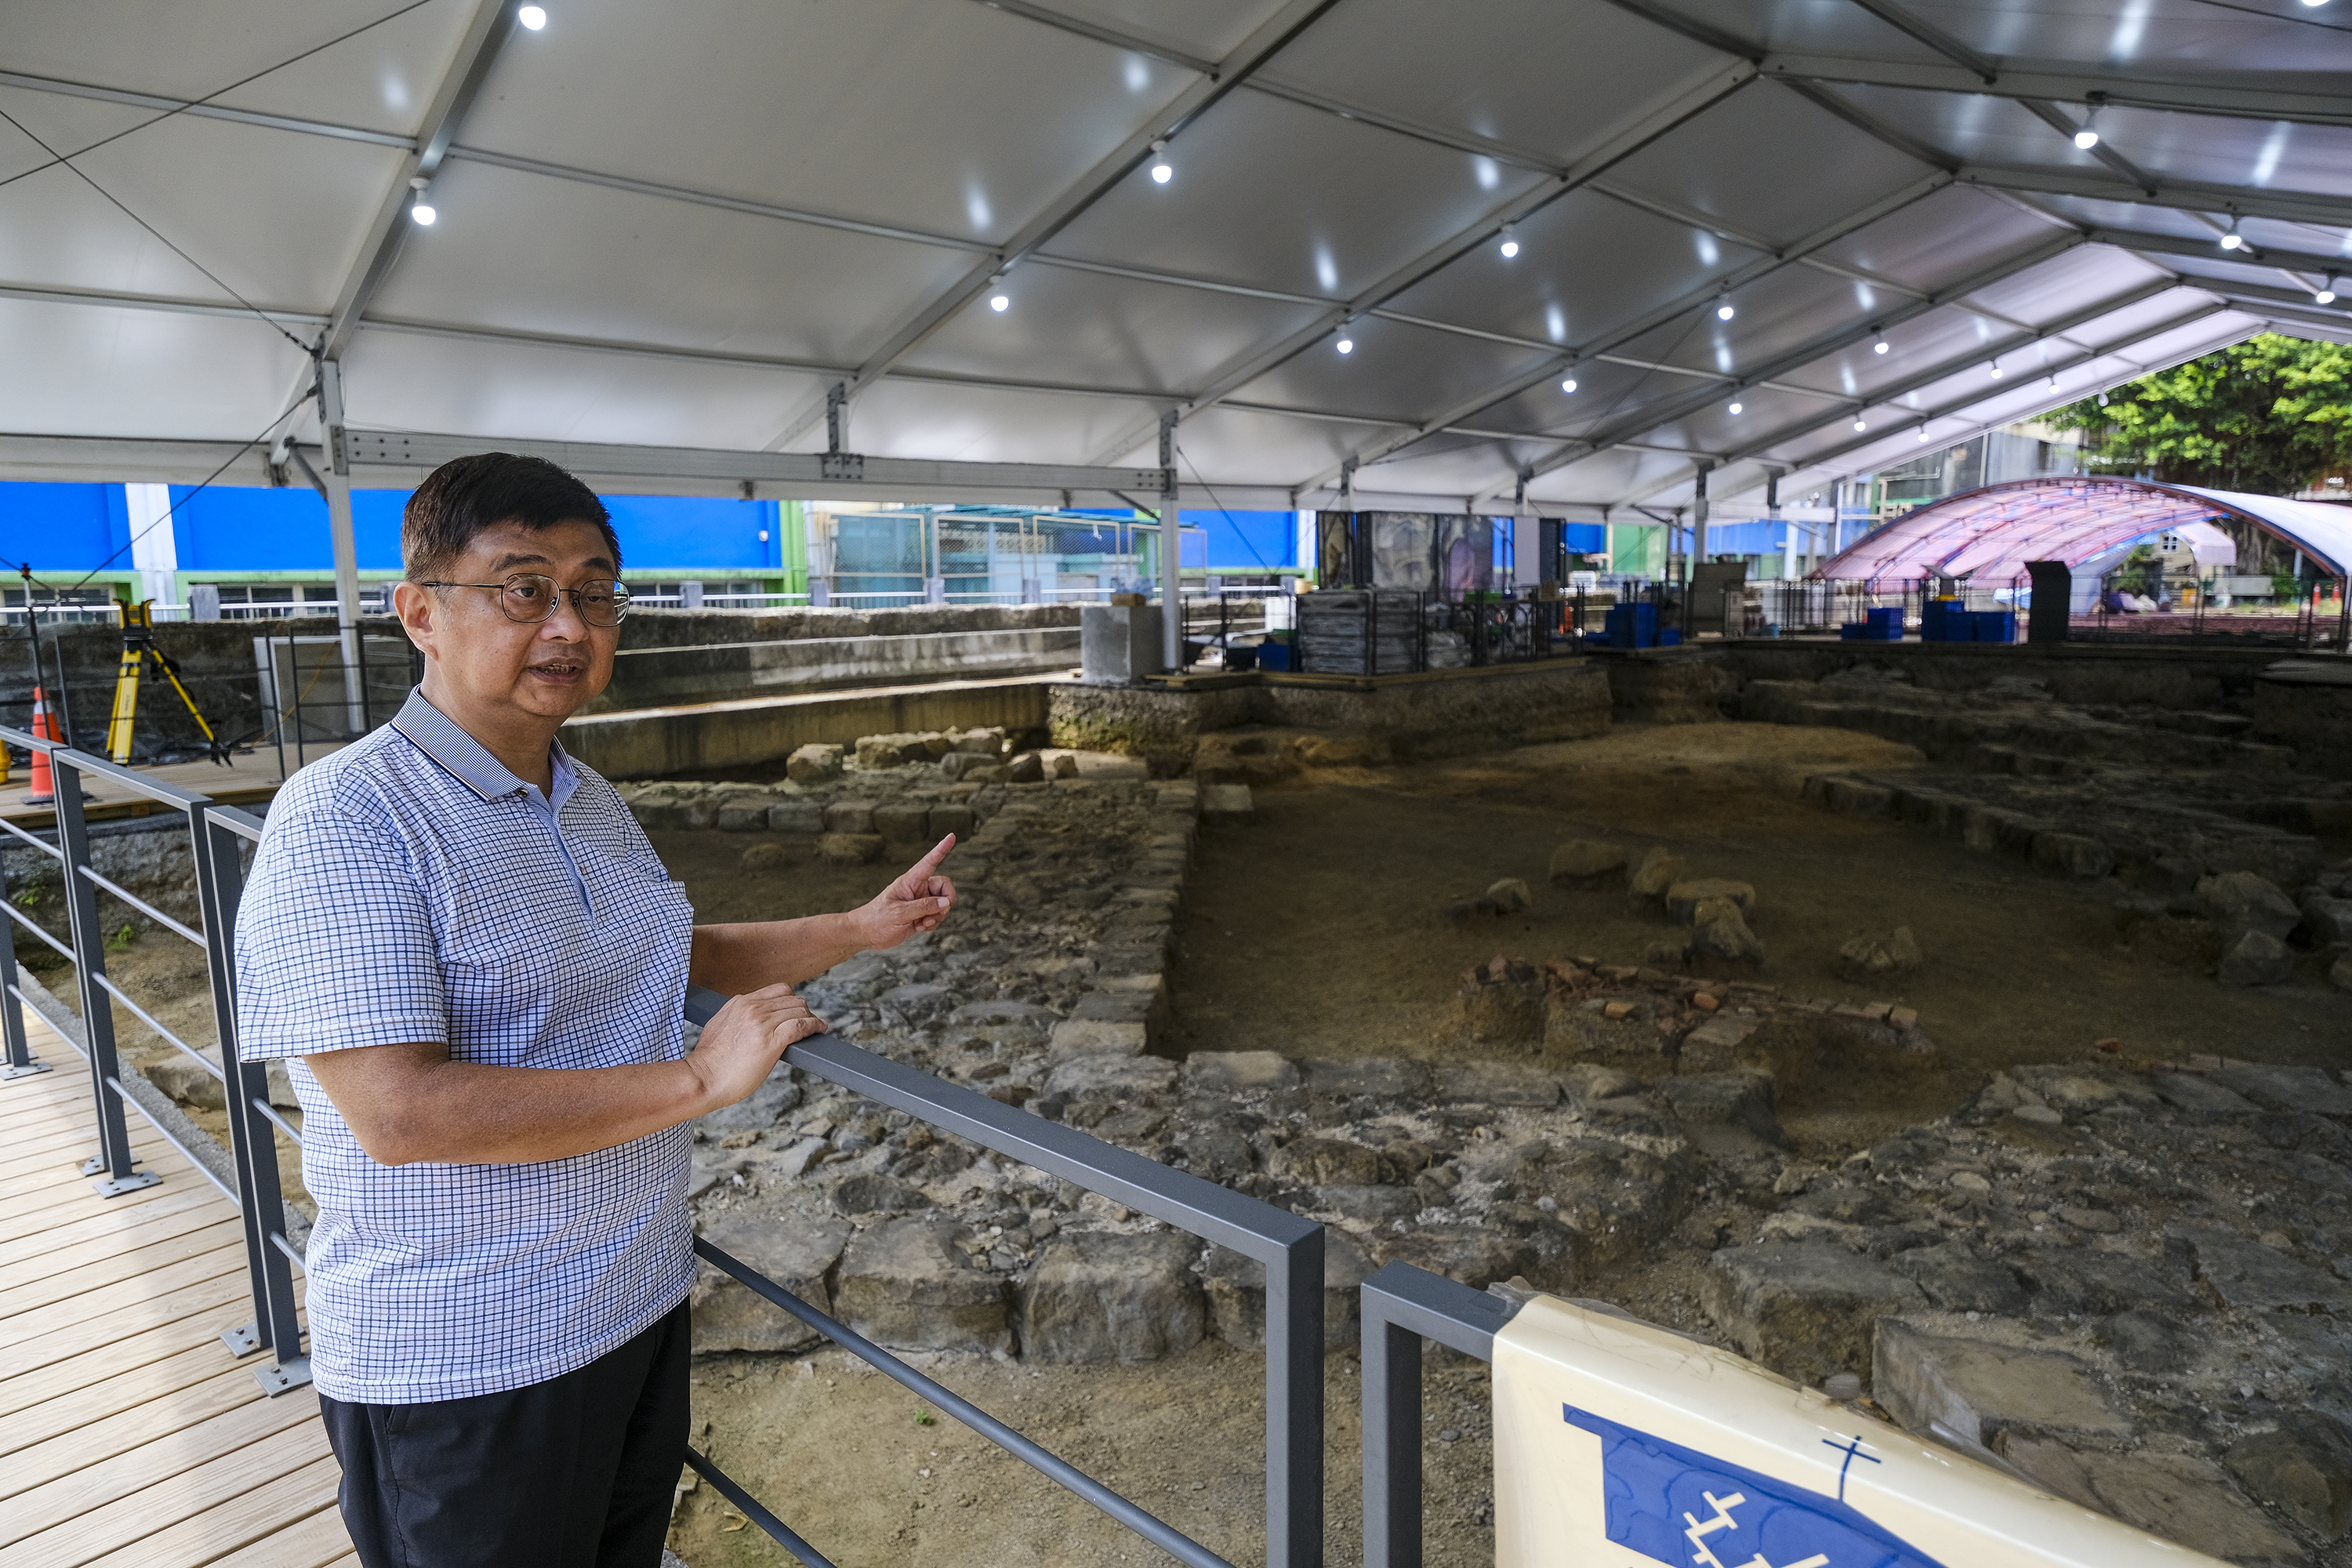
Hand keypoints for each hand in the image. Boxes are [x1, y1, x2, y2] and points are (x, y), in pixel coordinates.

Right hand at [686, 983, 826, 1111]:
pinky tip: (819, 1029)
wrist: (702, 1078)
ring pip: (798, 1010)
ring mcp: (762, 1023)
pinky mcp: (771, 1041)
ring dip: (811, 1018)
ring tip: (815, 1027)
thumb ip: (737, 1016)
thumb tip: (752, 1019)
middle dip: (802, 1010)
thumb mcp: (719, 1025)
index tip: (795, 1011)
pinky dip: (814, 1026)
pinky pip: (801, 1025)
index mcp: (739, 1003)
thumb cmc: (709, 1061)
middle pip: (791, 998)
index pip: (777, 991)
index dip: (791, 1001)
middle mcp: (752, 1008)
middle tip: (807, 1022)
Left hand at [856, 834, 957, 950]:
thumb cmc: (877, 919)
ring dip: (937, 916)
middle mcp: (918, 888)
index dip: (942, 849)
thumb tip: (946, 902)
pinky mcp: (922, 914)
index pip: (929, 862)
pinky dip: (933, 923)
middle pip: (945, 887)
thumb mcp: (899, 912)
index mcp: (910, 881)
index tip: (952, 836)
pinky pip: (938, 915)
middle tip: (935, 914)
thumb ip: (924, 907)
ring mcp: (921, 901)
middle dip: (946, 902)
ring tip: (921, 923)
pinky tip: (919, 927)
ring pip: (944, 904)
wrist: (867, 934)